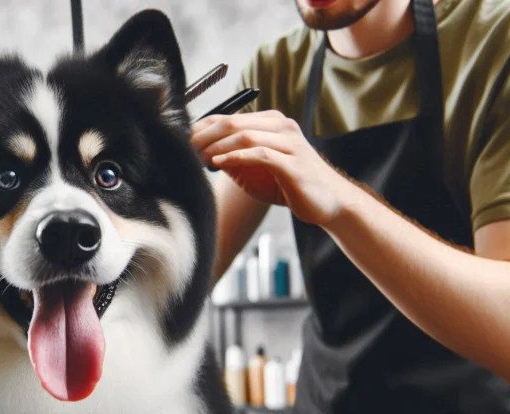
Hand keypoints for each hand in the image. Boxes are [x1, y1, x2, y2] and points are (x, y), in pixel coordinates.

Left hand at [191, 110, 363, 226]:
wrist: (327, 202)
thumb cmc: (288, 185)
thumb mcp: (253, 169)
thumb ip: (231, 158)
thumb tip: (201, 153)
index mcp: (270, 122)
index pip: (228, 117)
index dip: (202, 128)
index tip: (182, 141)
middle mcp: (281, 126)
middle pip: (233, 121)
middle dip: (204, 135)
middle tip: (186, 149)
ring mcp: (289, 142)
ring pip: (245, 134)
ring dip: (217, 145)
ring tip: (200, 158)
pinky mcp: (292, 162)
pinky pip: (259, 154)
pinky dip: (235, 156)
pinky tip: (219, 163)